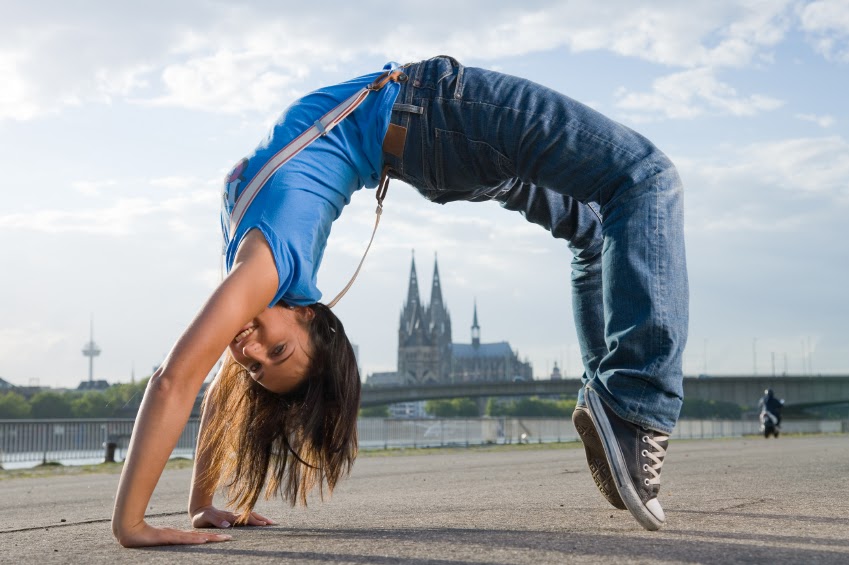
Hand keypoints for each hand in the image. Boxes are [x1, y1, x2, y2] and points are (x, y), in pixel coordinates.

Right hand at [115, 520, 231, 547]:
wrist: (129, 530)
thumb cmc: (143, 535)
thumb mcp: (161, 539)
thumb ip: (170, 539)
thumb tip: (180, 542)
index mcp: (179, 536)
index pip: (199, 537)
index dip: (212, 537)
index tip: (224, 537)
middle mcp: (179, 535)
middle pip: (201, 536)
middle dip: (216, 537)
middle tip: (231, 537)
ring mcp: (174, 535)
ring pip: (196, 537)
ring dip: (211, 538)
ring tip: (224, 538)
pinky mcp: (168, 537)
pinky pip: (184, 539)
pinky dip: (195, 540)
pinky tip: (204, 540)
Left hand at [191, 505, 275, 528]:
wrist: (199, 509)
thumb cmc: (201, 516)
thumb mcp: (206, 518)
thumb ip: (216, 521)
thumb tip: (228, 525)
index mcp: (229, 516)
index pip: (244, 519)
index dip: (254, 521)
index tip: (264, 524)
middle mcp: (233, 515)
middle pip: (251, 515)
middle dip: (262, 519)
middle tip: (273, 523)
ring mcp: (234, 515)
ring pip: (250, 515)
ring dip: (260, 518)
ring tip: (270, 522)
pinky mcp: (233, 517)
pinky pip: (246, 517)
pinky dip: (255, 518)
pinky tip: (260, 521)